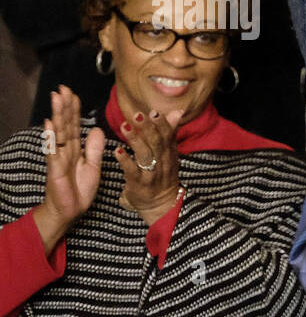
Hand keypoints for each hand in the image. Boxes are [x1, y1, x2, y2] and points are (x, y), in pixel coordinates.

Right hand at [32, 86, 104, 254]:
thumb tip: (96, 129)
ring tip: (56, 97)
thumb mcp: (93, 167)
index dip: (74, 110)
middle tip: (63, 88)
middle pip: (66, 124)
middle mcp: (65, 151)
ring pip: (59, 133)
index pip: (75, 126)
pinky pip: (53, 151)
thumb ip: (94, 149)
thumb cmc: (79, 190)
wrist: (69, 211)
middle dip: (65, 106)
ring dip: (57, 115)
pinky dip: (51, 137)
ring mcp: (58, 158)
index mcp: (75, 150)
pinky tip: (49, 124)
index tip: (73, 94)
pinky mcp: (55, 168)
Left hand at [115, 107, 183, 225]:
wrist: (161, 205)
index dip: (161, 124)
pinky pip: (132, 172)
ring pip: (145, 155)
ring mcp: (151, 174)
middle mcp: (162, 163)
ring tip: (124, 127)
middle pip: (157, 144)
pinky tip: (117, 151)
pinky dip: (125, 161)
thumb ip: (170, 132)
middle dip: (148, 128)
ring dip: (135, 140)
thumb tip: (176, 111)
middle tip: (137, 115)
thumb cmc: (163, 175)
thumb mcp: (170, 154)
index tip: (153, 112)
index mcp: (169, 154)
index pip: (168, 136)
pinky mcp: (139, 185)